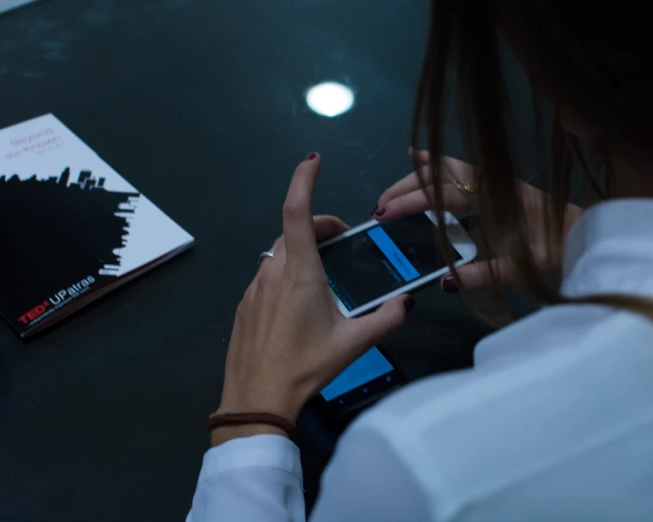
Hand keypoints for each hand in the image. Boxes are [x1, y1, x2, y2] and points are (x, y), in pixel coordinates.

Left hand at [215, 153, 412, 443]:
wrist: (256, 399)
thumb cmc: (305, 367)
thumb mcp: (353, 345)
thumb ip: (386, 319)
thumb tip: (407, 302)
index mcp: (300, 274)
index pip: (297, 212)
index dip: (304, 180)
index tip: (313, 160)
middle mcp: (273, 272)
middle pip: (292, 230)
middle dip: (318, 226)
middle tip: (341, 243)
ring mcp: (254, 287)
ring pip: (279, 253)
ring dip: (301, 251)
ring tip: (323, 276)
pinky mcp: (245, 304)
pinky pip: (267, 275)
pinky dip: (285, 272)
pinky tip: (298, 304)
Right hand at [374, 148, 582, 292]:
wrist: (598, 237)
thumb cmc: (564, 252)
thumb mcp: (523, 268)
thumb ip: (484, 274)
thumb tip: (443, 283)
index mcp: (497, 200)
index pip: (443, 196)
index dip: (410, 202)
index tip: (383, 214)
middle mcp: (495, 185)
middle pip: (443, 177)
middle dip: (409, 187)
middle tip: (380, 203)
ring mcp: (501, 184)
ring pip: (455, 171)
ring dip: (426, 174)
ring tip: (402, 173)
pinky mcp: (506, 190)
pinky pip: (469, 174)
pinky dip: (447, 169)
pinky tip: (435, 166)